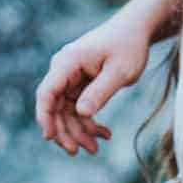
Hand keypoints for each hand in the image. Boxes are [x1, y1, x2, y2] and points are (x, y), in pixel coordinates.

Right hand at [36, 18, 151, 155]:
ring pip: (67, 111)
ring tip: (96, 148)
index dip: (45, 116)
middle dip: (66, 131)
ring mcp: (71, 77)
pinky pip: (78, 107)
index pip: (47, 92)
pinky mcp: (80, 84)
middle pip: (54, 106)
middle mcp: (64, 70)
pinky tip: (104, 133)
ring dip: (79, 131)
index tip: (50, 138)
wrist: (136, 30)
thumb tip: (81, 112)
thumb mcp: (119, 71)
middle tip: (79, 152)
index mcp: (68, 62)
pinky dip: (89, 122)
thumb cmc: (129, 46)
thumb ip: (100, 92)